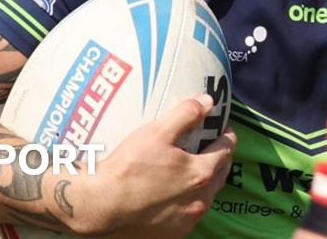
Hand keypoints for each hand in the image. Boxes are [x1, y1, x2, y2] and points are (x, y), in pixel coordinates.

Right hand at [69, 94, 236, 237]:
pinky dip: (187, 202)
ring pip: (206, 197)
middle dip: (220, 159)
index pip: (226, 150)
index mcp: (200, 174)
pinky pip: (188, 215)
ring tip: (193, 171)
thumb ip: (185, 114)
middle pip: (220, 175)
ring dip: (205, 182)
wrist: (99, 206)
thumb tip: (207, 102)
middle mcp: (199, 200)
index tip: (223, 129)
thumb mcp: (157, 132)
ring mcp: (187, 221)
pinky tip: (174, 195)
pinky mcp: (172, 234)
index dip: (226, 136)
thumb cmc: (127, 169)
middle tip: (212, 148)